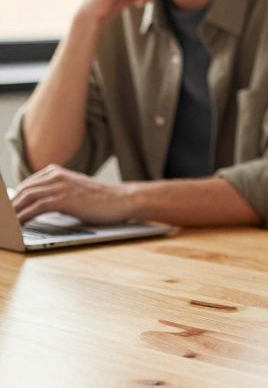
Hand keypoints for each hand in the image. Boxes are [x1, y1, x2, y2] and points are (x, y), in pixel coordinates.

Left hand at [11, 165, 137, 223]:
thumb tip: (32, 208)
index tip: (6, 211)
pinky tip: (17, 226)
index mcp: (55, 172)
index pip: (25, 185)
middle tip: (4, 219)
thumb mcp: (74, 191)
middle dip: (9, 206)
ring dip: (12, 213)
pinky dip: (22, 217)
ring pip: (24, 199)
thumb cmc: (101, 200)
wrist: (124, 199)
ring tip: (6, 224)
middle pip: (21, 191)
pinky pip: (34, 208)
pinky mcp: (63, 199)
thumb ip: (55, 193)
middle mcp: (55, 176)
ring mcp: (59, 186)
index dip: (12, 200)